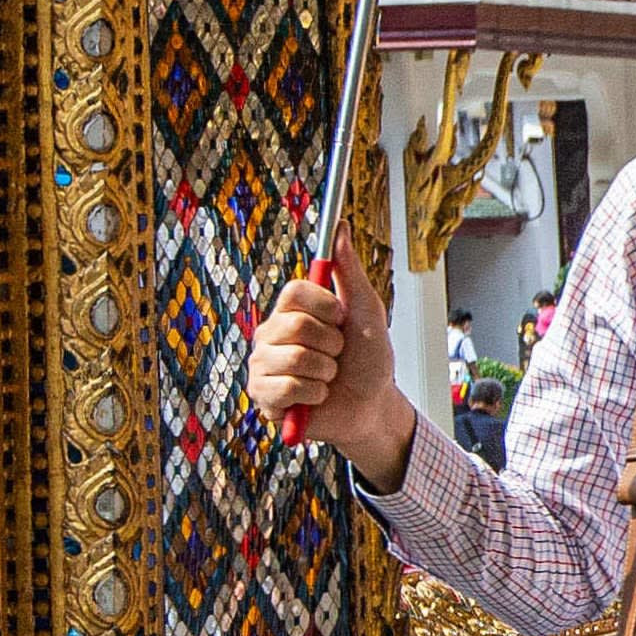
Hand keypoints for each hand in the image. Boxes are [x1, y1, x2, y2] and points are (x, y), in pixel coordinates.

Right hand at [247, 237, 416, 484]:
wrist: (372, 407)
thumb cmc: (369, 360)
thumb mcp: (367, 313)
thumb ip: (350, 272)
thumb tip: (340, 228)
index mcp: (291, 311)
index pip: (294, 292)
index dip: (324, 306)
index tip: (341, 319)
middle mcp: (270, 334)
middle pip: (296, 326)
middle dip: (332, 345)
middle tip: (337, 355)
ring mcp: (263, 365)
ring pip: (294, 359)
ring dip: (325, 373)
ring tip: (328, 378)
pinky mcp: (263, 396)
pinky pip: (287, 388)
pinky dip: (314, 396)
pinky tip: (316, 399)